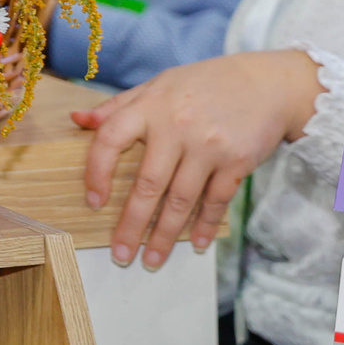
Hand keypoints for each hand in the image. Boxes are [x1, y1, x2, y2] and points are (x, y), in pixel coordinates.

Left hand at [72, 49, 324, 270]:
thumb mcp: (158, 85)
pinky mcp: (237, 161)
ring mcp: (208, 146)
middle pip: (148, 184)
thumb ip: (117, 105)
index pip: (110, 140)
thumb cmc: (203, 84)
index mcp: (149, 106)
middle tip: (120, 255)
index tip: (93, 202)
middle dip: (132, 224)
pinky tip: (194, 244)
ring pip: (181, 200)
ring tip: (151, 261)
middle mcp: (176, 127)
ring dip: (164, 235)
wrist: (266, 83)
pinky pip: (215, 200)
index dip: (96, 172)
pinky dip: (204, 225)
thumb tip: (77, 118)